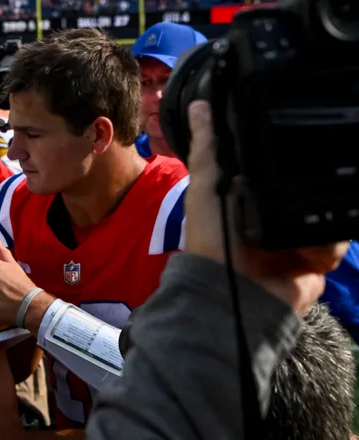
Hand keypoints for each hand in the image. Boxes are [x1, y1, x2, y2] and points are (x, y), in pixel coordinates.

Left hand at [184, 100, 348, 315]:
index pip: (280, 160)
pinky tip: (310, 248)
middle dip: (318, 178)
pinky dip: (326, 244)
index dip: (290, 146)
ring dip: (322, 212)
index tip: (307, 125)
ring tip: (311, 215)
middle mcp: (276, 208)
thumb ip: (207, 146)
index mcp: (251, 190)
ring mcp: (297, 233)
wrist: (232, 293)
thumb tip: (199, 103)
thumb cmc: (212, 237)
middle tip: (328, 168)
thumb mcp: (206, 185)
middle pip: (311, 182)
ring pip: (329, 208)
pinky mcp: (316, 257)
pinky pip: (336, 240)